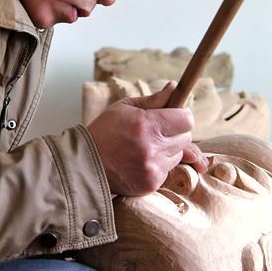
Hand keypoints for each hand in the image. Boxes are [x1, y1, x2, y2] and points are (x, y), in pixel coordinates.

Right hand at [87, 81, 207, 195]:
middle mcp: (153, 147)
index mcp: (147, 124)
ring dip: (167, 150)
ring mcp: (153, 168)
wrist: (85, 163)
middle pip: (186, 138)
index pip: (187, 120)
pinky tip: (140, 161)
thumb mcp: (124, 107)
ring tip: (144, 147)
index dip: (181, 116)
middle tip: (155, 132)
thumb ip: (153, 99)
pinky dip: (158, 166)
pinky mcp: (152, 183)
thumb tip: (174, 87)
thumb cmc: (104, 131)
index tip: (175, 116)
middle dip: (175, 133)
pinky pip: (167, 171)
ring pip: (178, 155)